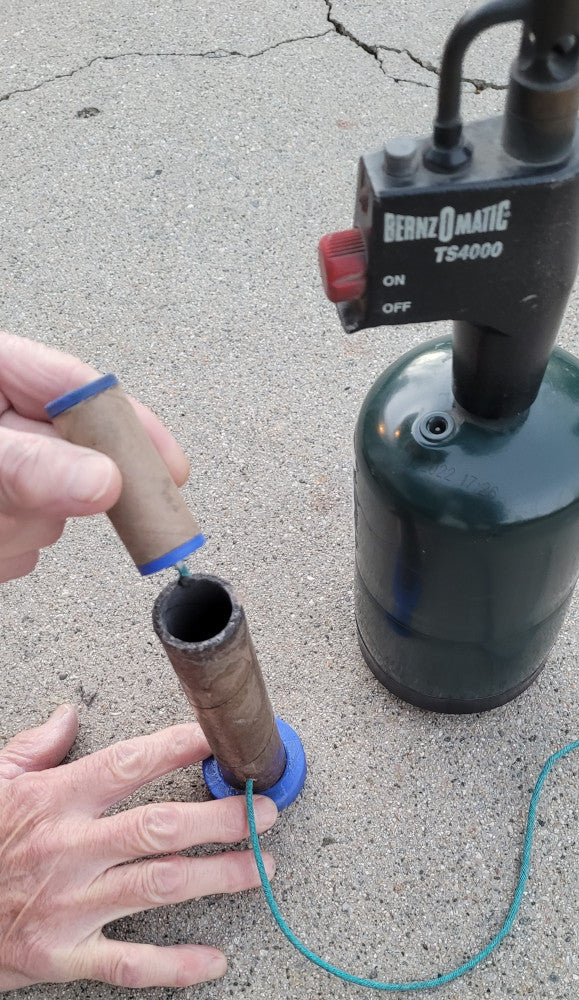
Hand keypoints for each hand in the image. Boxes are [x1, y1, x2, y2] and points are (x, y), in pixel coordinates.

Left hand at [0, 331, 189, 581]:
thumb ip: (28, 467)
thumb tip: (102, 480)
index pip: (79, 387)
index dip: (130, 426)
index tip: (169, 466)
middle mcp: (2, 419)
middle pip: (75, 451)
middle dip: (70, 488)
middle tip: (113, 510)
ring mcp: (1, 470)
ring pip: (52, 504)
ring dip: (29, 525)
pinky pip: (27, 539)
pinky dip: (11, 549)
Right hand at [0, 706, 276, 989]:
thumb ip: (36, 748)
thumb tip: (69, 715)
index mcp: (55, 800)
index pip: (130, 764)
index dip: (180, 747)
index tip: (220, 740)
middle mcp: (69, 848)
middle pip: (160, 827)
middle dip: (221, 818)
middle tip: (265, 811)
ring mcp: (69, 904)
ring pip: (160, 887)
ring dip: (220, 876)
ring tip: (263, 867)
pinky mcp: (63, 955)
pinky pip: (129, 963)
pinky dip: (175, 965)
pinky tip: (214, 960)